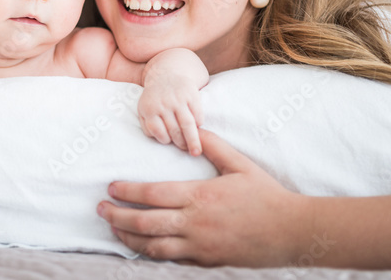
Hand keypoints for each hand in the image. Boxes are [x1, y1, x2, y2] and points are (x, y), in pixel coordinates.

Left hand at [97, 129, 305, 265]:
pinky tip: (142, 247)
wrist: (291, 232)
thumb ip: (214, 145)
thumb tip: (194, 128)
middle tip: (99, 209)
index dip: (127, 191)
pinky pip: (172, 259)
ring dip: (128, 238)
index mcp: (199, 196)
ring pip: (153, 247)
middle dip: (117, 217)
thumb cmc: (265, 194)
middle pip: (144, 223)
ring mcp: (199, 246)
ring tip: (114, 230)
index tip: (110, 188)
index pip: (152, 194)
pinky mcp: (206, 261)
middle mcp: (195, 223)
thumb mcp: (239, 164)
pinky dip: (152, 253)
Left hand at [138, 60, 204, 154]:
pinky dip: (199, 123)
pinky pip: (197, 114)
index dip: (164, 139)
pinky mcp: (190, 94)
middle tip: (187, 151)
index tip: (169, 141)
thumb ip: (147, 125)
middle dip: (181, 144)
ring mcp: (177, 99)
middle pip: (174, 131)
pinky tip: (198, 126)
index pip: (158, 132)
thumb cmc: (154, 98)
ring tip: (196, 151)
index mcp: (149, 108)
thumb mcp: (143, 109)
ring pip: (187, 125)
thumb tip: (159, 140)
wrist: (166, 74)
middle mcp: (163, 104)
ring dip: (193, 141)